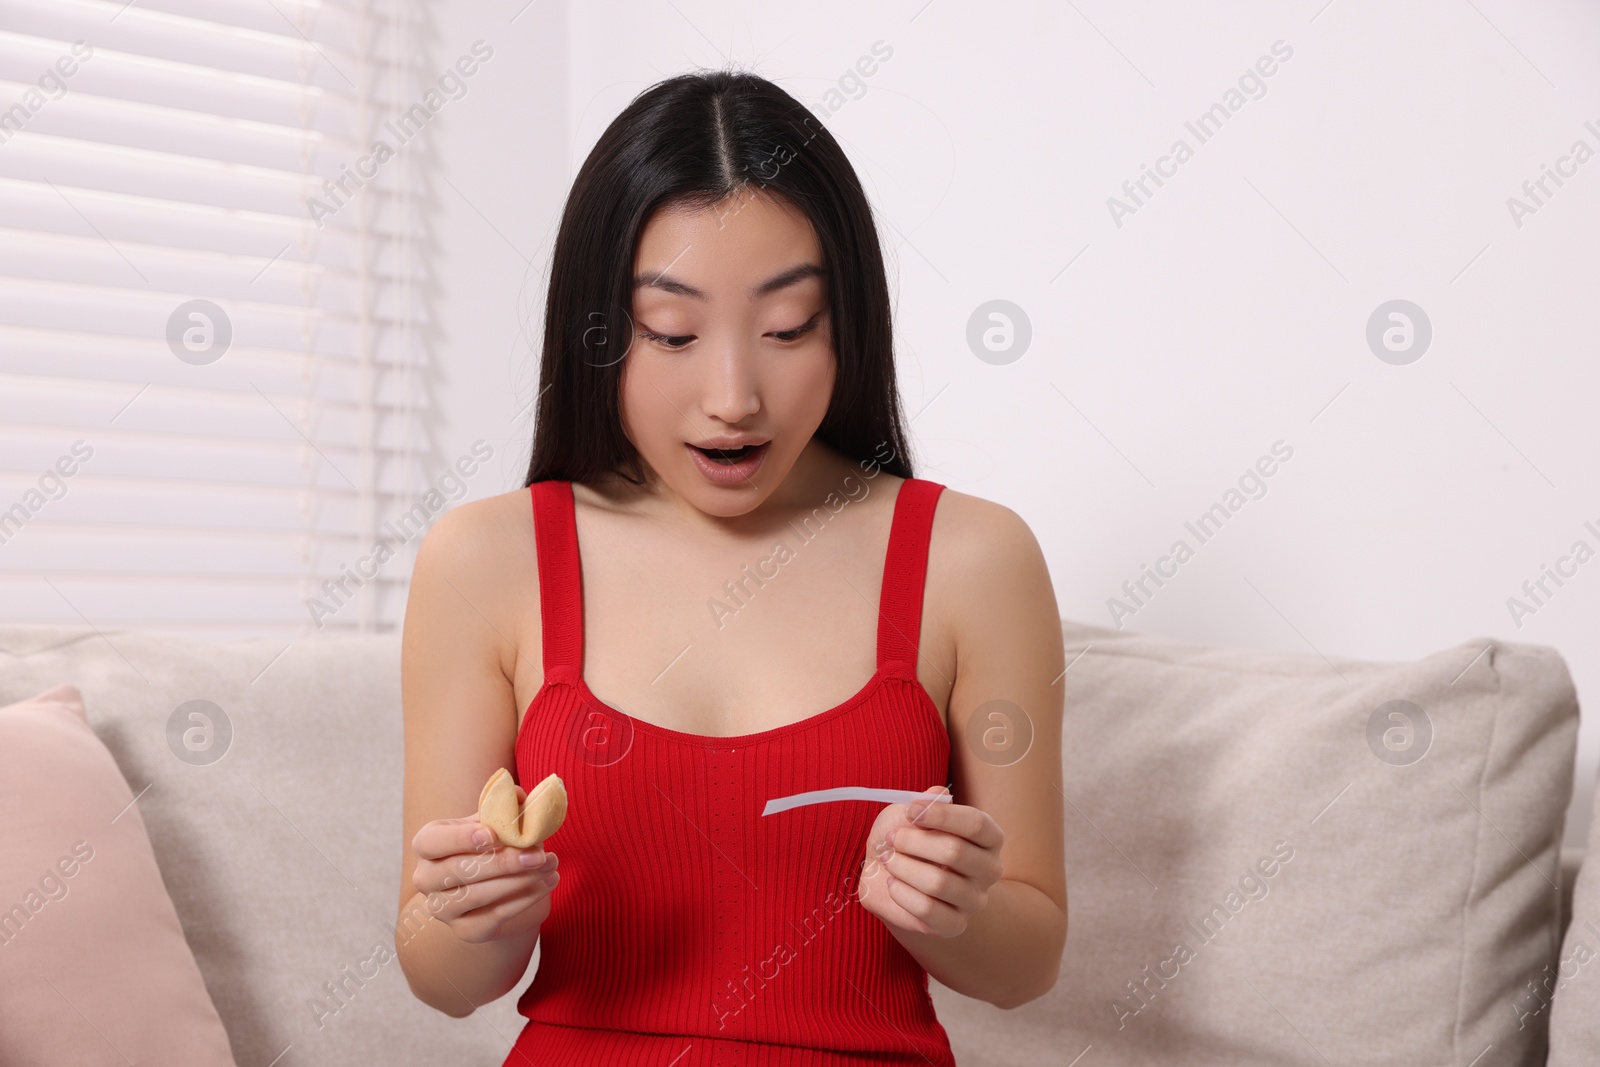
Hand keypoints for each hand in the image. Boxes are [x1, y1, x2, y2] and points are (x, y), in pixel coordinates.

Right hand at [410, 814, 559, 943]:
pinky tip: (547, 882)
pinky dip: (524, 900)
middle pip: (458, 872)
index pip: (433, 842)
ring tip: (550, 865)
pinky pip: (493, 917)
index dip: (460, 838)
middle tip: (538, 854)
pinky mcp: (465, 930)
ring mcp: (443, 908)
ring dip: (518, 881)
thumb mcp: (493, 821)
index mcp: (427, 844)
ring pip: (476, 896)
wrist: (493, 884)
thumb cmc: (490, 843)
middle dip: (502, 863)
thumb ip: (504, 806)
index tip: (492, 834)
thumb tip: (518, 795)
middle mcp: (426, 879)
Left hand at [858, 786, 1003, 937]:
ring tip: (889, 860)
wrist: (886, 874)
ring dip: (904, 867)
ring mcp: (974, 900)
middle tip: (893, 838)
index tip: (910, 811)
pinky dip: (902, 893)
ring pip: (939, 883)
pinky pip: (928, 910)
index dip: (940, 815)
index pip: (975, 824)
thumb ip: (927, 803)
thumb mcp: (911, 813)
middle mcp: (989, 869)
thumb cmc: (907, 839)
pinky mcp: (954, 925)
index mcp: (989, 837)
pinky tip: (893, 883)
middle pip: (956, 852)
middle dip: (914, 842)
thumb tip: (939, 794)